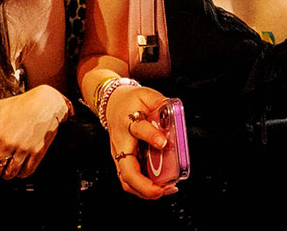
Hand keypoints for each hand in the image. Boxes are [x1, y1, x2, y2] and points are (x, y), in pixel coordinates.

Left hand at [0, 86, 68, 182]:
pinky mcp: (36, 154)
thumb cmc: (20, 105)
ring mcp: (22, 149)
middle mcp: (7, 142)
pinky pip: (25, 173)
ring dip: (5, 175)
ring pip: (9, 174)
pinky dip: (20, 174)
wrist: (46, 104)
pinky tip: (18, 167)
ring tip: (4, 168)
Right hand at [103, 84, 177, 199]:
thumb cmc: (130, 101)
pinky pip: (130, 181)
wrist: (112, 104)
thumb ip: (160, 103)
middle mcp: (121, 143)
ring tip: (166, 189)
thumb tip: (174, 115)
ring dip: (146, 191)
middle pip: (127, 171)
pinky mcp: (122, 162)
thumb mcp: (145, 95)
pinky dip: (145, 189)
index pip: (138, 129)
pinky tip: (161, 188)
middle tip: (164, 187)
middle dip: (145, 185)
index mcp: (127, 123)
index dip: (151, 136)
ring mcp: (119, 155)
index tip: (163, 142)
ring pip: (127, 182)